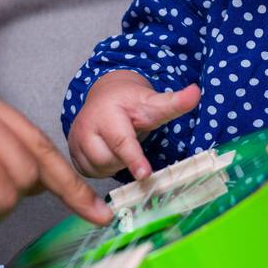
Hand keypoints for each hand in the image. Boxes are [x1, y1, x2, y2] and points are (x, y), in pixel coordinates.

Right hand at [67, 71, 200, 179]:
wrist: (103, 98)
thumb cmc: (128, 102)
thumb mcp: (152, 101)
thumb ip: (173, 102)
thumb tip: (196, 93)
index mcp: (106, 113)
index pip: (122, 141)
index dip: (134, 159)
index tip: (145, 175)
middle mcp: (86, 127)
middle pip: (110, 160)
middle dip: (125, 158)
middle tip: (130, 140)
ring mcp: (75, 141)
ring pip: (100, 169)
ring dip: (114, 164)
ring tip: (118, 145)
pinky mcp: (72, 153)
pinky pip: (90, 173)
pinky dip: (102, 168)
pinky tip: (107, 152)